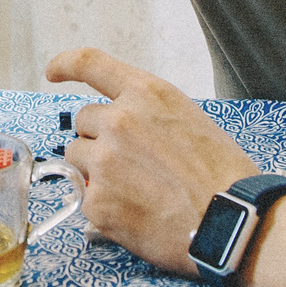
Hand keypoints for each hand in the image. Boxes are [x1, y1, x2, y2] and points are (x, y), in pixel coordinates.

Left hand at [46, 47, 254, 276]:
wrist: (232, 222)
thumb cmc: (223, 175)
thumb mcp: (190, 121)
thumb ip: (148, 115)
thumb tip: (122, 128)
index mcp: (146, 95)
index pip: (91, 64)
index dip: (65, 64)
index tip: (53, 72)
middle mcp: (119, 121)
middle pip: (83, 122)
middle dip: (99, 139)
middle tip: (133, 164)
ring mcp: (103, 161)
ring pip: (78, 158)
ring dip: (95, 170)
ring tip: (136, 190)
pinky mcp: (97, 201)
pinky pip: (86, 197)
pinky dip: (105, 205)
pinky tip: (136, 214)